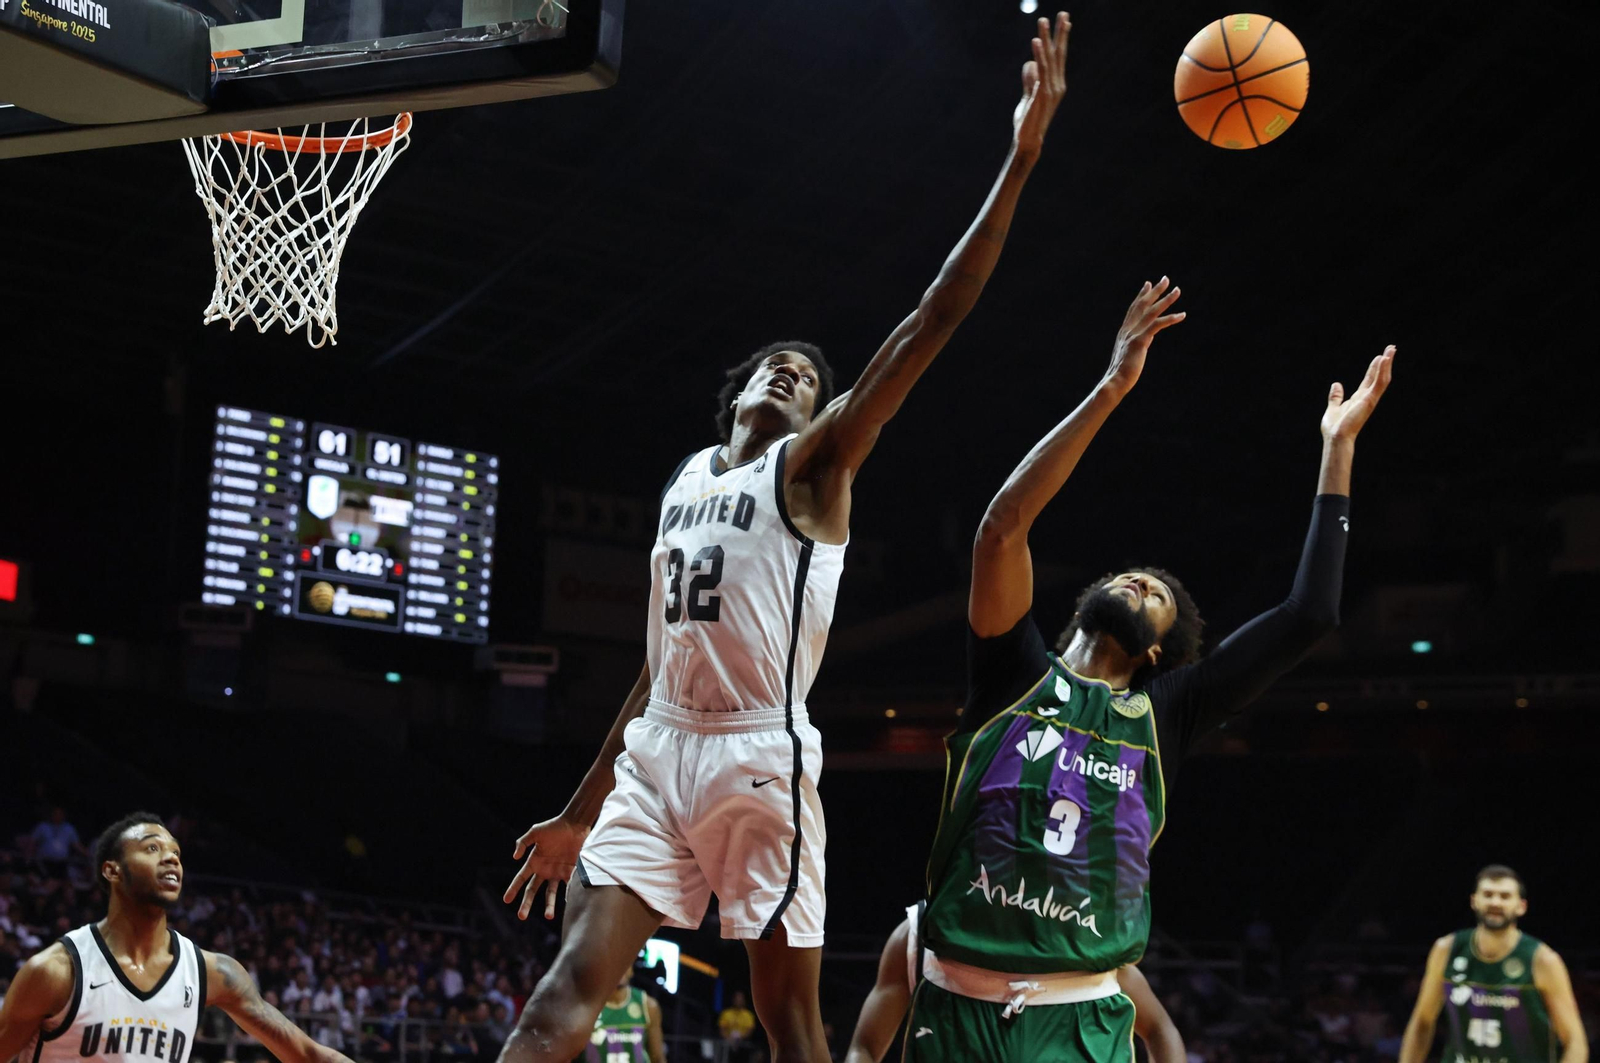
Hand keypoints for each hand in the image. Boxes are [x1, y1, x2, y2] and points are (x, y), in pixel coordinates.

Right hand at [503, 815, 589, 920]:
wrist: (575, 824)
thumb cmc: (554, 826)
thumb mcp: (536, 831)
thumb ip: (523, 842)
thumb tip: (514, 857)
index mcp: (534, 861)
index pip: (520, 878)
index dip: (513, 889)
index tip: (506, 900)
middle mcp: (544, 870)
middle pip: (532, 890)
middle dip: (526, 904)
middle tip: (521, 916)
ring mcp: (557, 873)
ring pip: (550, 894)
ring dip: (549, 905)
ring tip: (549, 916)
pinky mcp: (570, 872)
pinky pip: (568, 887)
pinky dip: (567, 896)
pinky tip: (568, 904)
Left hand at [1012, 12, 1070, 160]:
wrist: (1028, 140)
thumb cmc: (1028, 120)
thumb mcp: (1028, 96)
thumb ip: (1029, 80)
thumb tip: (1030, 63)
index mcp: (1055, 84)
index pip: (1059, 57)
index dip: (1062, 38)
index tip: (1065, 20)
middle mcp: (1057, 85)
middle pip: (1058, 54)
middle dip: (1060, 33)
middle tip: (1062, 13)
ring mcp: (1050, 90)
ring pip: (1049, 59)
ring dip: (1046, 38)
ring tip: (1043, 21)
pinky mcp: (1041, 95)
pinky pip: (1040, 71)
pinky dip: (1038, 56)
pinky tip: (1036, 43)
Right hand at [1102, 277, 1184, 395]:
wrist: (1114, 381)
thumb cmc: (1120, 374)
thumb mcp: (1127, 356)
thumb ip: (1133, 346)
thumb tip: (1139, 345)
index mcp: (1124, 332)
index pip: (1133, 309)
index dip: (1141, 296)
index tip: (1148, 284)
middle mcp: (1128, 330)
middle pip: (1142, 305)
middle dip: (1154, 291)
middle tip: (1165, 279)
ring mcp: (1133, 334)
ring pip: (1151, 311)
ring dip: (1166, 300)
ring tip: (1177, 290)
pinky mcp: (1140, 341)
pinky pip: (1158, 325)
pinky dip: (1171, 318)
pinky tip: (1182, 314)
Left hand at [1321, 346, 1394, 441]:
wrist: (1336, 437)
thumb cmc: (1334, 427)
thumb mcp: (1333, 407)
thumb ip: (1336, 396)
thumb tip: (1336, 384)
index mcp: (1359, 398)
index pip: (1370, 379)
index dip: (1375, 368)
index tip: (1380, 356)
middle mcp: (1367, 397)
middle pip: (1378, 376)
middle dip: (1385, 362)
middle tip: (1391, 348)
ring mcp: (1369, 399)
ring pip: (1382, 378)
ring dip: (1386, 364)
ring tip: (1391, 350)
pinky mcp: (1369, 401)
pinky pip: (1378, 383)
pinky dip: (1382, 371)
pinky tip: (1383, 360)